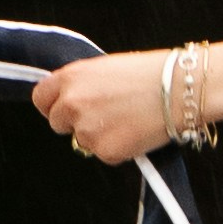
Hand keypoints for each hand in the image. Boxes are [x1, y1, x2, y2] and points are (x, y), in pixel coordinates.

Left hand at [35, 54, 174, 165]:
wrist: (182, 89)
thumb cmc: (151, 74)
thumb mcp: (107, 68)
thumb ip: (83, 84)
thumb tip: (71, 101)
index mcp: (71, 77)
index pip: (41, 98)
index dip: (53, 105)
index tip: (63, 110)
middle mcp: (72, 103)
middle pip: (57, 123)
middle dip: (76, 123)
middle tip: (105, 116)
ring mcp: (87, 129)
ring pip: (83, 142)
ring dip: (100, 136)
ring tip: (128, 119)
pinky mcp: (105, 151)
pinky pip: (104, 155)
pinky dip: (118, 149)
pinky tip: (136, 132)